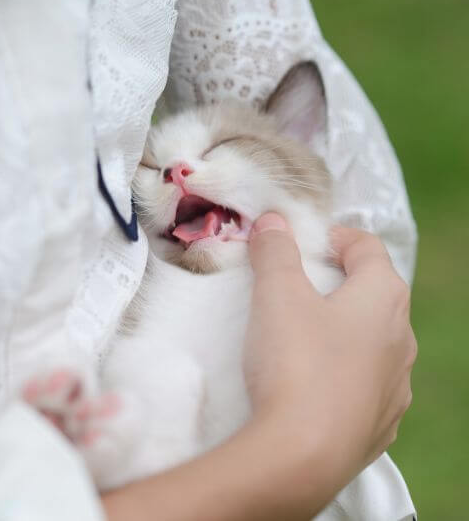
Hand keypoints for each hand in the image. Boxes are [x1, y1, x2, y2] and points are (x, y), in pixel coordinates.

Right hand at [103, 213, 415, 520]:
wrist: (304, 453)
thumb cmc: (295, 362)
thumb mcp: (276, 295)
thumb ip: (275, 252)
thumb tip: (274, 221)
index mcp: (382, 298)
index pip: (367, 248)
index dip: (335, 236)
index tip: (303, 242)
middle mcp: (401, 339)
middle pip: (375, 294)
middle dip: (338, 283)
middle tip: (296, 286)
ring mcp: (396, 385)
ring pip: (374, 343)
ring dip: (345, 331)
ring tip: (302, 338)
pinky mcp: (381, 423)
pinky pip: (367, 385)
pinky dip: (345, 374)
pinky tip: (314, 384)